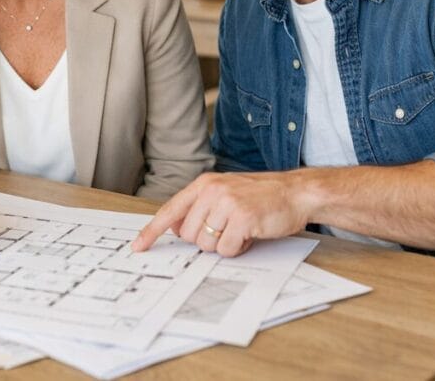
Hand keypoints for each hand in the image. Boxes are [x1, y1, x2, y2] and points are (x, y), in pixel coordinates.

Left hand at [131, 171, 310, 256]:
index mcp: (204, 185)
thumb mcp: (227, 193)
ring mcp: (227, 203)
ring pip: (206, 244)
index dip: (152, 230)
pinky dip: (238, 248)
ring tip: (241, 229)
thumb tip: (179, 230)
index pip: (171, 210)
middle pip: (189, 235)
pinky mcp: (242, 218)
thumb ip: (202, 207)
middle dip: (207, 240)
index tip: (138, 246)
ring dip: (224, 245)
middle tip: (228, 230)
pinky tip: (250, 234)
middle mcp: (212, 191)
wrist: (296, 192)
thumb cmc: (262, 196)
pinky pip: (226, 249)